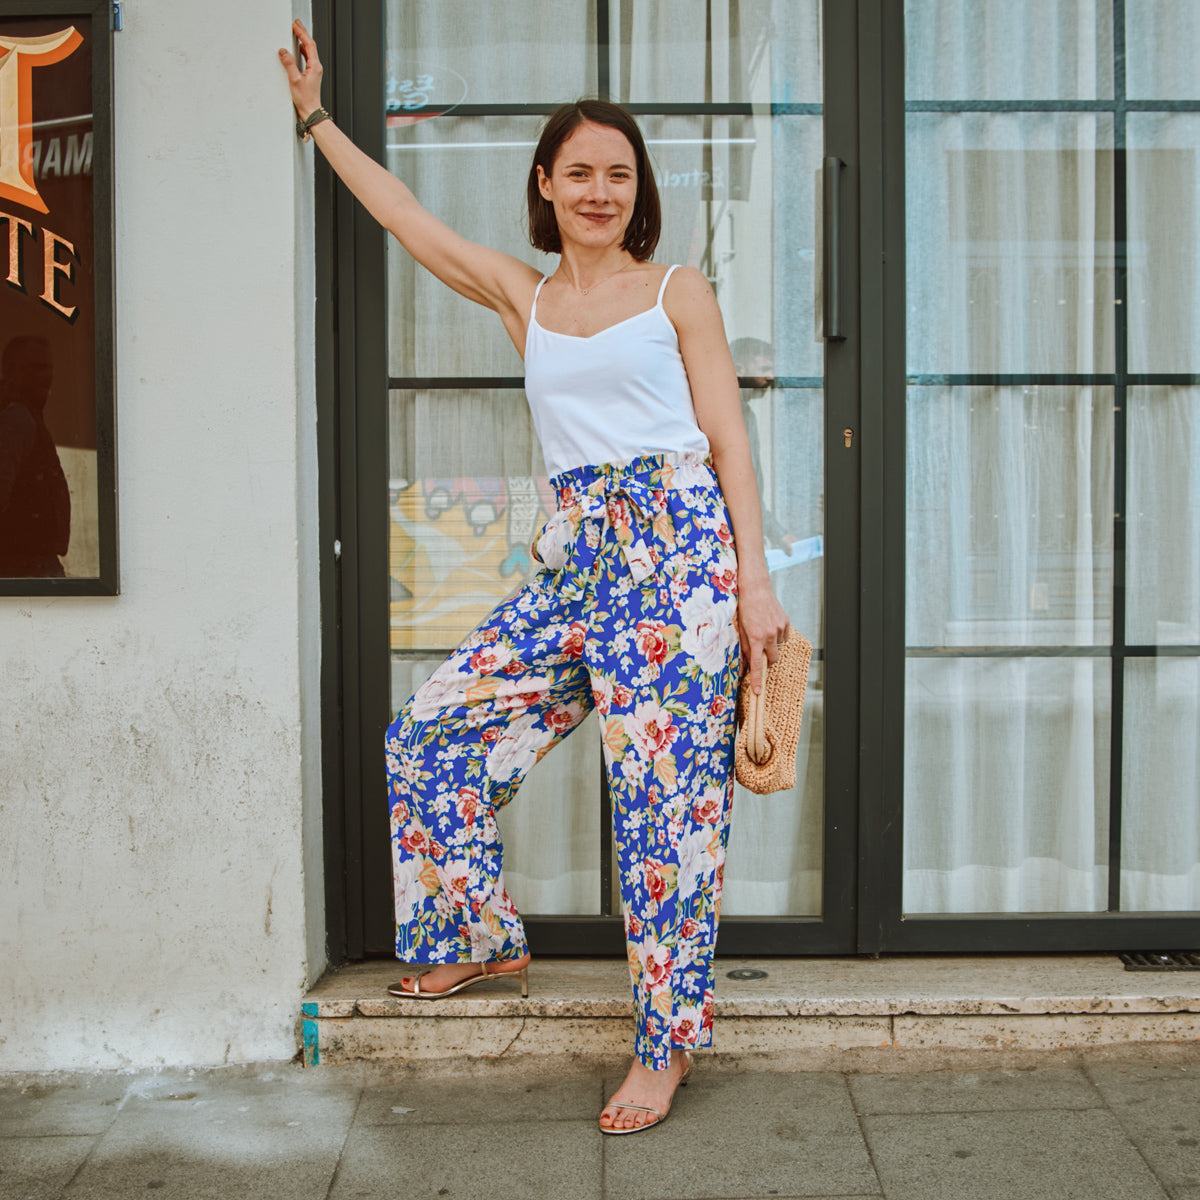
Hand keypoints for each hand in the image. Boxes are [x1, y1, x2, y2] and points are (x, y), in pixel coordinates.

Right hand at [278, 18, 323, 118]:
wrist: (311, 111)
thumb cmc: (305, 99)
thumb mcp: (294, 80)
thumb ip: (289, 64)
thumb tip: (283, 52)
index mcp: (315, 66)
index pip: (309, 44)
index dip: (302, 33)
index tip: (295, 26)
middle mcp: (316, 67)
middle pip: (310, 46)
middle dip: (303, 34)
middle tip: (296, 24)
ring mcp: (314, 71)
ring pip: (309, 51)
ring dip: (303, 41)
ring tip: (297, 32)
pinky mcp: (311, 75)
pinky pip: (307, 58)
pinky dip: (302, 50)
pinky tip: (298, 49)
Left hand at [737, 574, 789, 694]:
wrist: (756, 589)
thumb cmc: (744, 609)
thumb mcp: (740, 629)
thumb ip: (745, 648)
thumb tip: (747, 665)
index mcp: (756, 638)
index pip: (758, 664)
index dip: (758, 679)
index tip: (759, 692)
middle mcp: (770, 635)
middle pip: (772, 659)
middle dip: (767, 660)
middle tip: (760, 650)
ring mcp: (779, 628)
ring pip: (778, 648)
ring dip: (772, 646)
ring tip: (763, 631)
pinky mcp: (786, 622)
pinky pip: (784, 637)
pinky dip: (778, 637)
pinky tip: (770, 626)